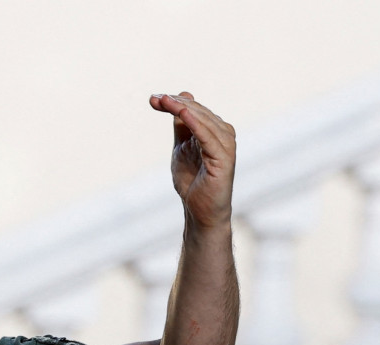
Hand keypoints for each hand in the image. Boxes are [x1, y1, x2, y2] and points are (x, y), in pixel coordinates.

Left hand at [149, 92, 235, 229]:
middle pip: (197, 112)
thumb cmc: (193, 181)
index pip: (193, 110)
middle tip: (155, 98)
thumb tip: (179, 98)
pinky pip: (209, 137)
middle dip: (175, 103)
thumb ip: (181, 126)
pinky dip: (197, 124)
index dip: (173, 103)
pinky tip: (183, 114)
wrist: (200, 211)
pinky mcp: (224, 158)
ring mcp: (225, 146)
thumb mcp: (182, 148)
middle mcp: (223, 134)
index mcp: (213, 131)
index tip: (153, 99)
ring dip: (183, 109)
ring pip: (203, 121)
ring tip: (165, 101)